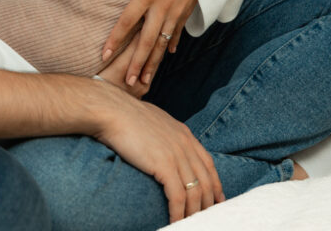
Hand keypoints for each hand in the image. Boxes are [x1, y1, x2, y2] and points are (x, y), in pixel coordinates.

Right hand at [93, 82, 224, 222]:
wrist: (112, 111)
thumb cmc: (125, 115)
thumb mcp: (155, 122)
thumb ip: (165, 134)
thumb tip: (162, 144)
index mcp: (184, 134)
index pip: (208, 164)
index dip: (216, 184)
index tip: (217, 199)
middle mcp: (185, 144)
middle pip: (206, 180)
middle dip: (209, 203)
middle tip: (207, 217)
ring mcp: (176, 155)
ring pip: (195, 191)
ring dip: (194, 212)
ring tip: (191, 224)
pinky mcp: (164, 165)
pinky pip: (178, 196)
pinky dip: (179, 213)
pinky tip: (176, 222)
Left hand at [96, 0, 196, 87]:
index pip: (127, 22)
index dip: (115, 39)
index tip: (104, 55)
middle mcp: (162, 8)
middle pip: (146, 41)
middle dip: (136, 63)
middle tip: (128, 82)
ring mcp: (176, 12)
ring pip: (163, 43)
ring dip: (153, 63)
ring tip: (145, 80)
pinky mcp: (187, 11)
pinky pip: (177, 33)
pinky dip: (172, 45)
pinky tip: (168, 54)